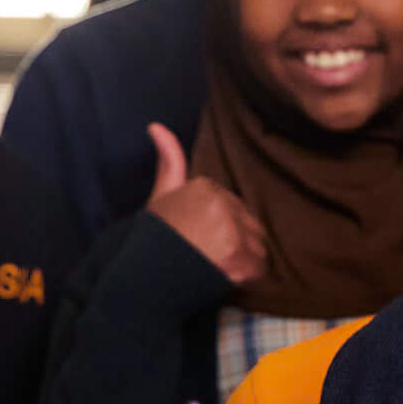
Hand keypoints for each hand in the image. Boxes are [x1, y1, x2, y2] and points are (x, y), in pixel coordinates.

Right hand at [144, 124, 266, 284]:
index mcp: (204, 186)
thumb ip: (169, 162)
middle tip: (207, 257)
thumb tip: (156, 125)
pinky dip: (245, 277)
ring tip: (215, 267)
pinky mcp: (237, 256)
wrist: (144, 277)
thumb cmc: (152, 237)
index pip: (231, 206)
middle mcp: (220, 203)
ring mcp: (230, 230)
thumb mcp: (160, 196)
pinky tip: (224, 277)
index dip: (219, 228)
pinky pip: (258, 267)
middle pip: (247, 224)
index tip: (200, 241)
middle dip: (234, 243)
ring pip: (256, 245)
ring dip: (242, 260)